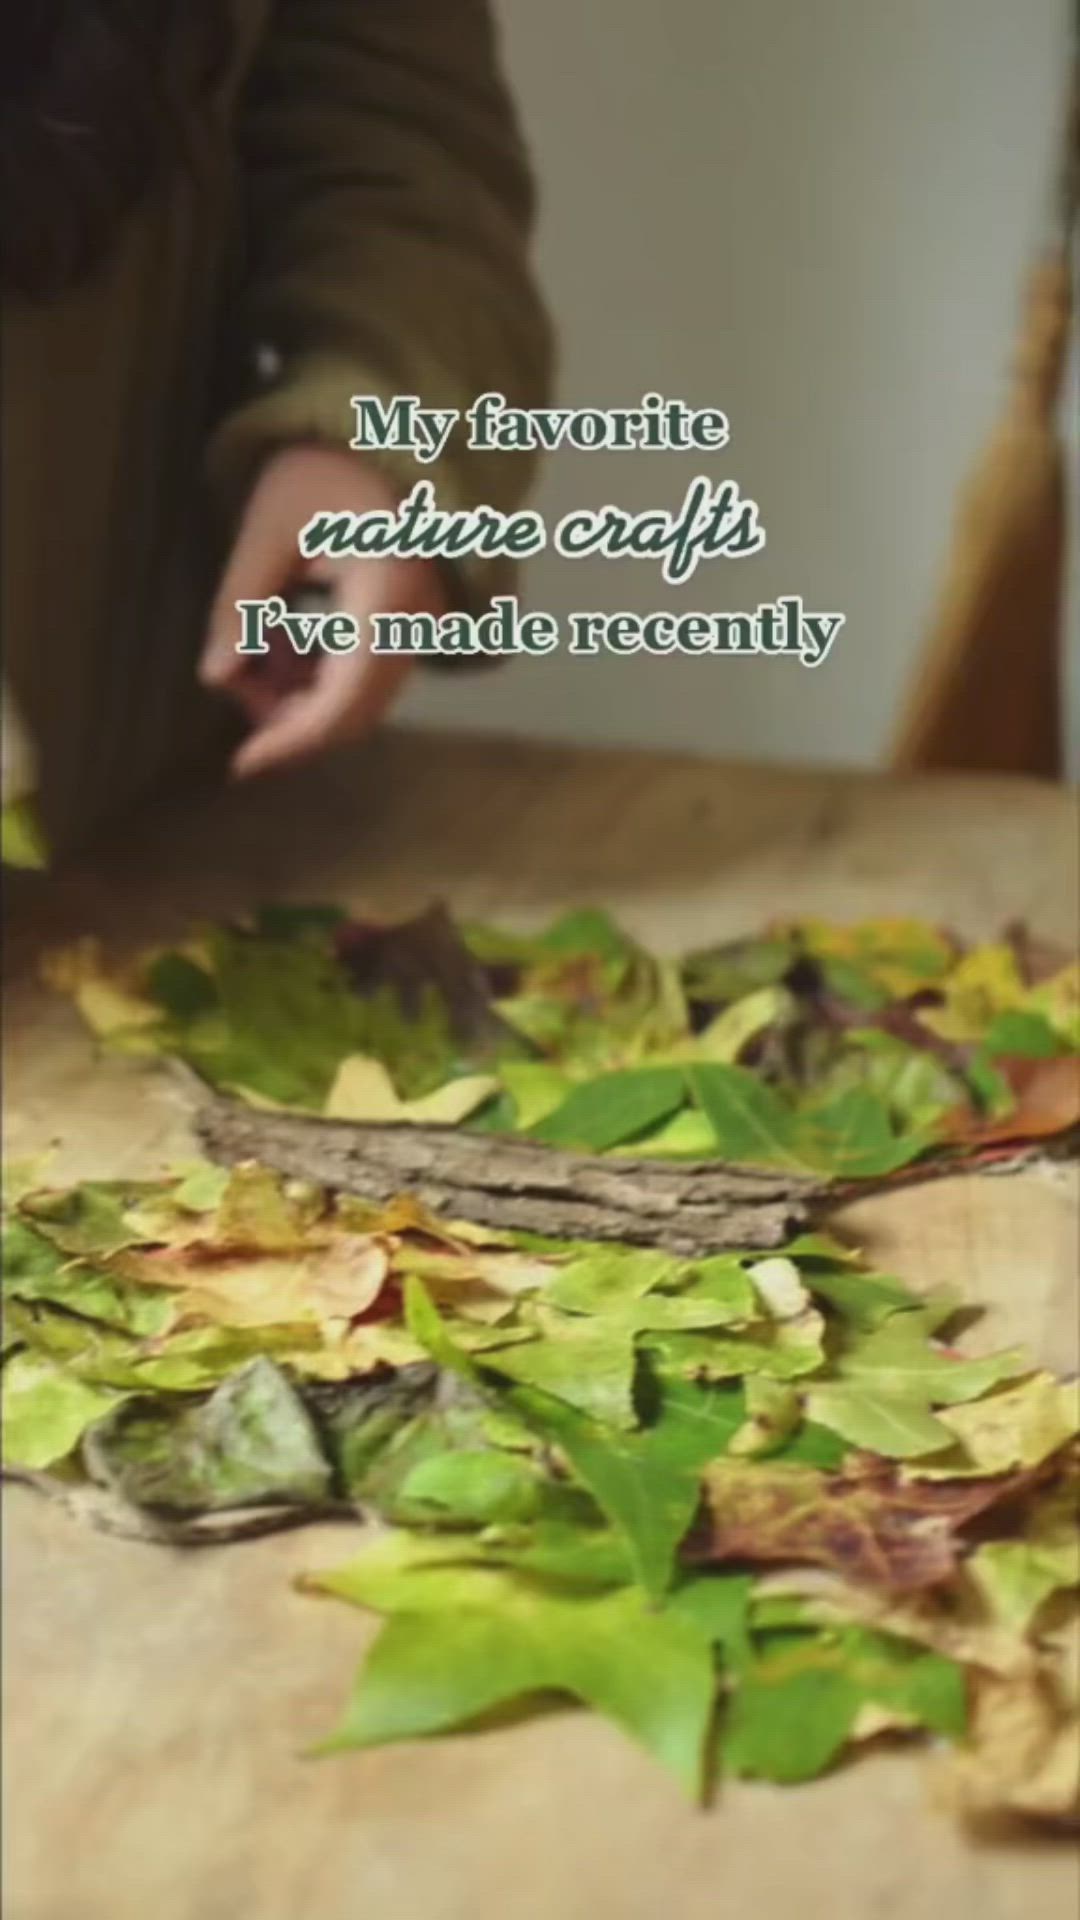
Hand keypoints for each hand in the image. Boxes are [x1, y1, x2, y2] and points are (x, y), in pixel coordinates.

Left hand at [200, 445, 444, 777]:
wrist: (387, 436)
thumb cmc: (327, 467)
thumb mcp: (270, 525)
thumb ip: (241, 602)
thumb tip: (216, 675)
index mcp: (388, 595)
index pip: (342, 701)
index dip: (291, 740)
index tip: (241, 763)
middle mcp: (416, 624)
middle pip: (353, 714)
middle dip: (288, 720)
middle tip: (234, 688)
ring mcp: (419, 629)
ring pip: (358, 702)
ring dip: (299, 698)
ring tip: (251, 654)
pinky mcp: (409, 628)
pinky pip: (364, 677)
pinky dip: (318, 678)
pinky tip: (281, 646)